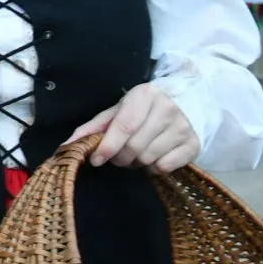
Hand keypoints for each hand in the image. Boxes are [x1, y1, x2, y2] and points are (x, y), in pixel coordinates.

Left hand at [67, 83, 200, 173]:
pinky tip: (154, 156)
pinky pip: (165, 168)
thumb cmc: (143, 108)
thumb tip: (68, 145)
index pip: (124, 126)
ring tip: (136, 154)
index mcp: (145, 95)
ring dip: (136, 163)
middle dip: (120, 157)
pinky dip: (153, 168)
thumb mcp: (118, 110)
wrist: (186, 103)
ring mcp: (183, 128)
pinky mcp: (194, 145)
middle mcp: (167, 109)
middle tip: (118, 156)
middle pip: (135, 147)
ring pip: (149, 159)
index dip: (108, 146)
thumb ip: (94, 127)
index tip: (96, 159)